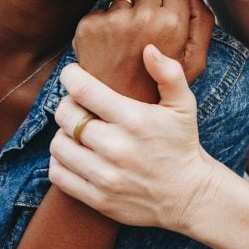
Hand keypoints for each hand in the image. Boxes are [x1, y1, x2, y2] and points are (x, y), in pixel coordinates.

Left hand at [49, 47, 224, 231]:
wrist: (190, 196)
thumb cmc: (182, 144)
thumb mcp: (184, 105)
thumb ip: (169, 74)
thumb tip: (148, 49)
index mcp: (134, 120)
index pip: (83, 90)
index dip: (70, 76)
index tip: (72, 74)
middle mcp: (117, 148)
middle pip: (66, 116)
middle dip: (67, 104)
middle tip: (77, 104)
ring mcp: (106, 176)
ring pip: (58, 145)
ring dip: (62, 133)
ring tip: (77, 131)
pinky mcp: (98, 199)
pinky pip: (58, 174)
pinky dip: (60, 161)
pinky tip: (75, 154)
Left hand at [73, 0, 213, 102]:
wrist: (119, 118)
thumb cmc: (160, 89)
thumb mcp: (193, 63)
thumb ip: (202, 22)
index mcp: (172, 24)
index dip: (173, 0)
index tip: (168, 19)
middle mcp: (142, 18)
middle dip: (150, 2)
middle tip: (147, 34)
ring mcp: (113, 22)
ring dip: (126, 13)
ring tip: (127, 45)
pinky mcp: (89, 27)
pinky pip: (101, 11)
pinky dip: (104, 26)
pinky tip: (109, 50)